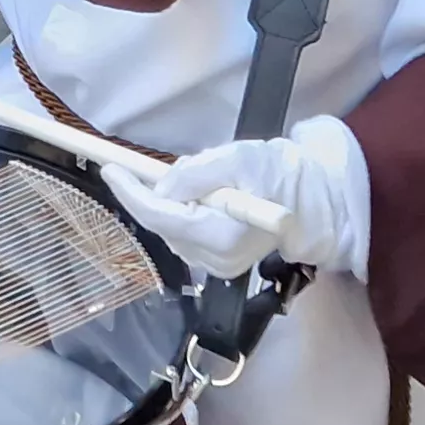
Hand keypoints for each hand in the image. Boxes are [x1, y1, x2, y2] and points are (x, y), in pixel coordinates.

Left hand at [105, 115, 366, 281]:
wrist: (314, 200)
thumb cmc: (280, 174)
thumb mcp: (237, 158)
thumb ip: (195, 173)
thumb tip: (162, 187)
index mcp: (223, 236)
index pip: (161, 217)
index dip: (131, 193)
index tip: (110, 169)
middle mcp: (218, 260)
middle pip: (163, 225)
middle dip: (156, 194)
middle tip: (174, 169)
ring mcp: (220, 267)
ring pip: (172, 230)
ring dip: (173, 203)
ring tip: (204, 181)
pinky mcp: (221, 264)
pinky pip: (186, 236)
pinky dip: (184, 213)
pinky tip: (205, 198)